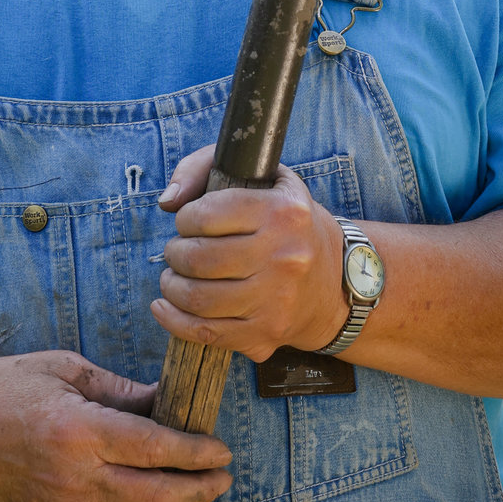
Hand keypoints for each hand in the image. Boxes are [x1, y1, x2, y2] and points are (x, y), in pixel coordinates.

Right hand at [0, 349, 233, 501]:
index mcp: (80, 429)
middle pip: (156, 496)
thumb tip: (166, 402)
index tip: (221, 448)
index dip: (195, 452)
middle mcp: (76, 478)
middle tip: (227, 479)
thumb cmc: (1, 389)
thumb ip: (119, 390)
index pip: (154, 448)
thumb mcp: (63, 369)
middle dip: (200, 491)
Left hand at [152, 144, 348, 362]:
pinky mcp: (267, 334)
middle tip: (177, 251)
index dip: (185, 218)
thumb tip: (167, 202)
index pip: (207, 214)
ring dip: (171, 286)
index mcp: (283, 212)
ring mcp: (277, 301)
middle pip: (199, 258)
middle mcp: (284, 257)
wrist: (338, 281)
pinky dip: (174, 321)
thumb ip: (205, 167)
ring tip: (173, 277)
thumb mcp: (264, 176)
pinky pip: (206, 333)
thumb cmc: (287, 222)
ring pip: (198, 298)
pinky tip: (164, 307)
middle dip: (174, 253)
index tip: (187, 221)